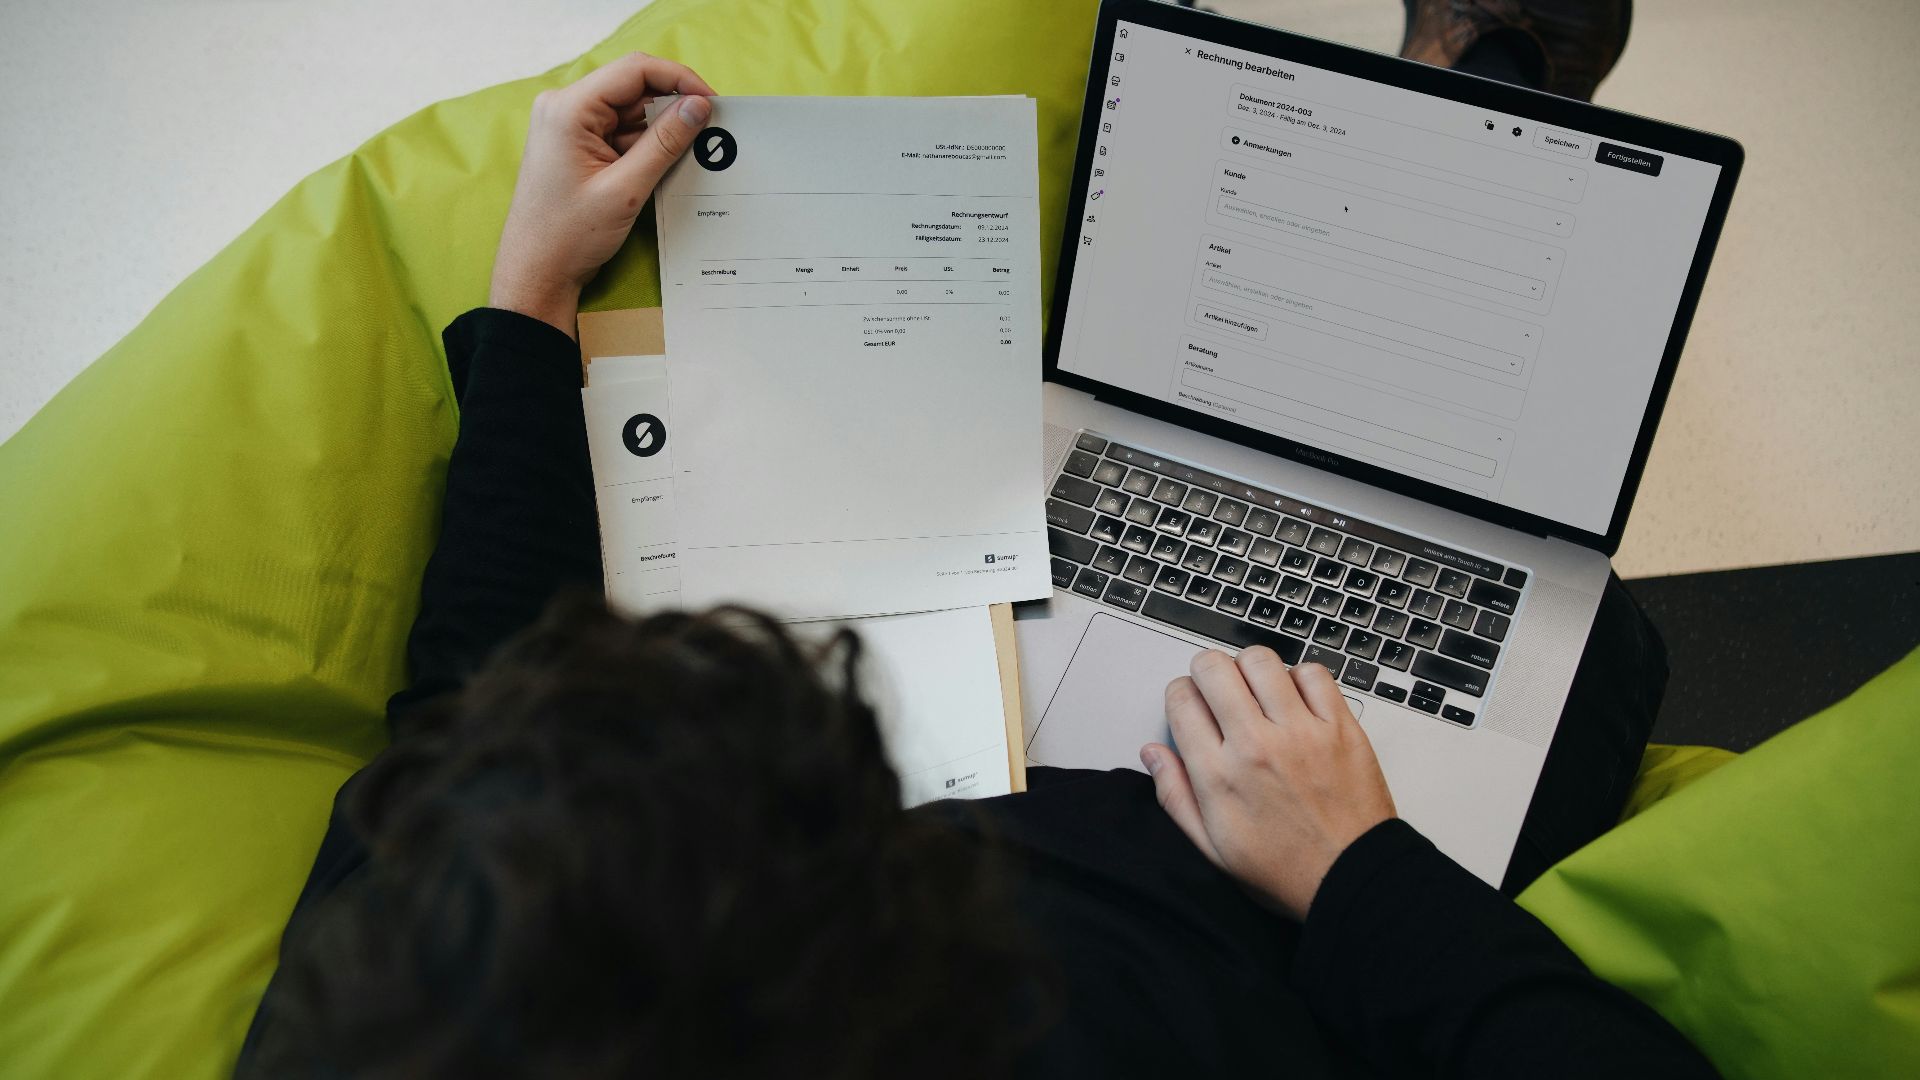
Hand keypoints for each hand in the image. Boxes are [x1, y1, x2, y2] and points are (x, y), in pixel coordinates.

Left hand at [489, 52, 716, 336]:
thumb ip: (665, 143)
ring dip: (659, 132)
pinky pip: (620, 131)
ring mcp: (569, 125)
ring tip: (682, 160)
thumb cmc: (568, 236)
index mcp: (569, 108)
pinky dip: (644, 146)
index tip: (712, 102)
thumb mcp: (626, 190)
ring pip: (630, 111)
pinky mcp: (576, 144)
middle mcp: (565, 107)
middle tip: (707, 130)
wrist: (536, 272)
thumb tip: (699, 106)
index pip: (635, 70)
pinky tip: (659, 169)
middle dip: (671, 108)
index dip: (679, 79)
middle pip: (633, 88)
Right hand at [1142, 649, 1396, 919]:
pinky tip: (1295, 700)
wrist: (1353, 878)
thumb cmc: (1286, 869)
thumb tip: (1153, 754)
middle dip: (1208, 671)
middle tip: (1218, 688)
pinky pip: (1312, 674)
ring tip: (1256, 690)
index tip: (1191, 704)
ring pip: (1260, 660)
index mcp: (1219, 775)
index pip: (1181, 700)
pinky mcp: (1340, 727)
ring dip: (1251, 668)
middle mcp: (1256, 745)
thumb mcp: (1212, 848)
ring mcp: (1300, 732)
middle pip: (1214, 668)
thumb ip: (1175, 796)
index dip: (1181, 695)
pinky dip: (1299, 678)